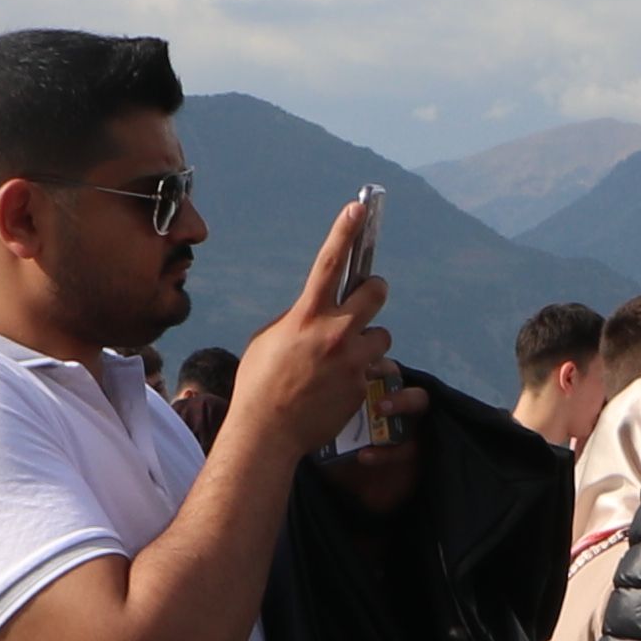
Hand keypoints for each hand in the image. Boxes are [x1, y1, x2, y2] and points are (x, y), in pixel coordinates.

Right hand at [219, 191, 393, 461]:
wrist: (268, 432)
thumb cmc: (259, 383)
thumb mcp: (269, 338)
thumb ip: (298, 318)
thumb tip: (318, 311)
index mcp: (306, 315)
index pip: (330, 262)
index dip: (345, 231)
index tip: (358, 207)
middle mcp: (335, 332)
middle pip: (376, 292)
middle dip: (373, 291)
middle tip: (366, 297)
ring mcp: (353, 360)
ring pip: (381, 335)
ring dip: (368, 341)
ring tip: (345, 357)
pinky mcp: (363, 386)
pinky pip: (373, 369)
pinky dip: (360, 374)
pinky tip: (336, 387)